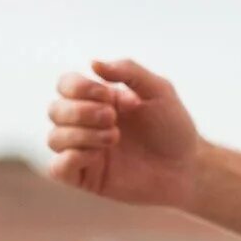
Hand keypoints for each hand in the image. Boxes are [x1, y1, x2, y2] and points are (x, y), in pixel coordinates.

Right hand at [47, 58, 201, 208]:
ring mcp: (84, 151)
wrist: (187, 167)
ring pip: (53, 138)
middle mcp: (87, 124)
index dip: (79, 87)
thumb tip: (93, 63)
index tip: (109, 96)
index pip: (66, 85)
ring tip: (114, 138)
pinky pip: (57, 168)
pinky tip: (97, 156)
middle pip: (55, 110)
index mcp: (100, 100)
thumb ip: (128, 71)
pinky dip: (71, 158)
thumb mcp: (158, 90)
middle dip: (80, 112)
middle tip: (113, 118)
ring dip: (81, 134)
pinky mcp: (86, 177)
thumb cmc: (174, 128)